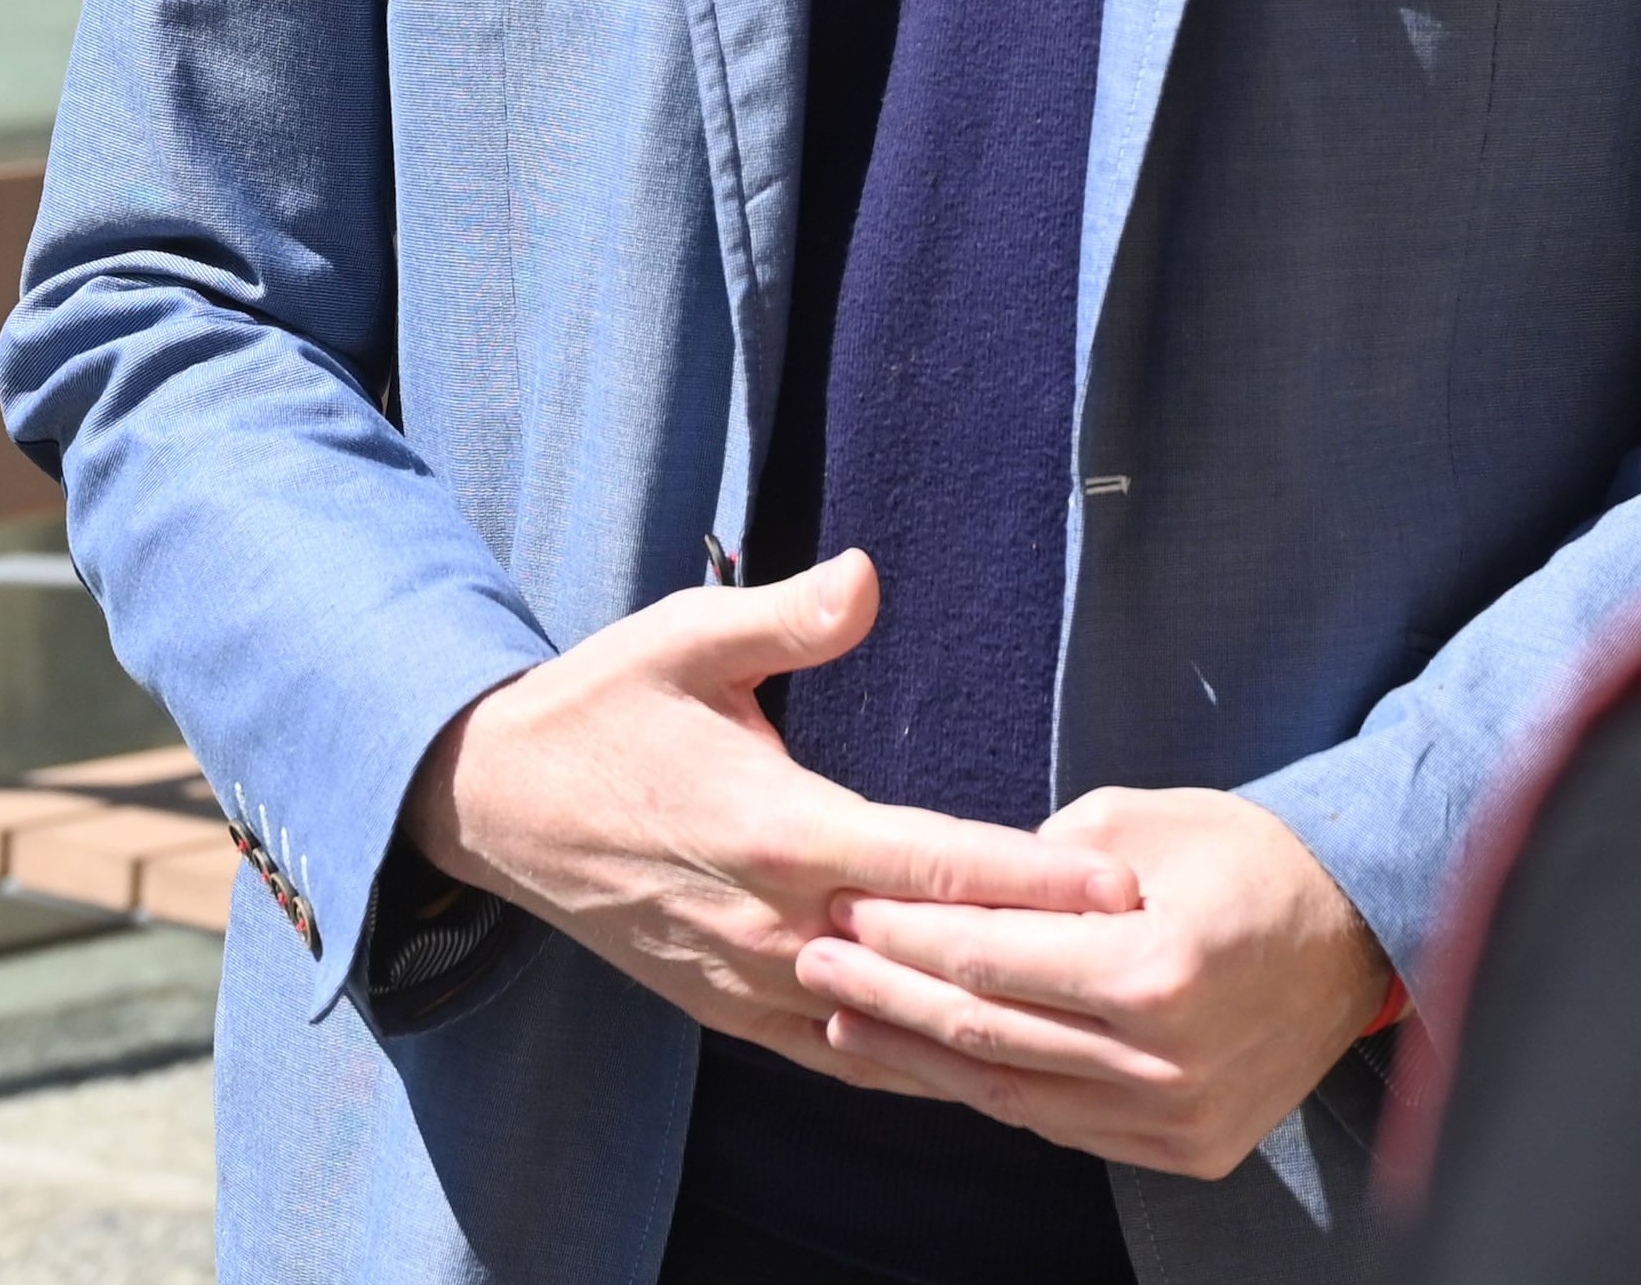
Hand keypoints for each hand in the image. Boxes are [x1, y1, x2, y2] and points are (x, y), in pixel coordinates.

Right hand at [409, 554, 1140, 1072]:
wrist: (493, 806)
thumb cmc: (604, 708)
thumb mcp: (685, 635)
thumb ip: (786, 616)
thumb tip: (868, 577)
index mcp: (774, 827)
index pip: (930, 862)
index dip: (1032, 879)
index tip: (1119, 888)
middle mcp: (768, 921)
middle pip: (930, 958)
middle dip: (1040, 966)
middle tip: (1147, 967)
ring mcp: (746, 981)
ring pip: (890, 1028)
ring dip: (986, 1031)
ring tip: (1091, 1035)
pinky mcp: (727, 1013)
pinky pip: (838, 1055)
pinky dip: (912, 1062)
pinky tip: (981, 1064)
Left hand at [796, 787, 1390, 1176]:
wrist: (1360, 932)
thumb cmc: (1246, 857)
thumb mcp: (1138, 824)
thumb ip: (1034, 869)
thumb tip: (935, 897)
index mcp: (1154, 966)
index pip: (986, 957)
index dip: (900, 932)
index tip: (840, 905)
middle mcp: (1162, 1057)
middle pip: (984, 1030)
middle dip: (884, 993)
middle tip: (810, 961)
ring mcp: (1176, 1116)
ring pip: (1012, 1093)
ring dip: (919, 1055)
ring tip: (844, 1020)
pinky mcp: (1186, 1149)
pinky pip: (1062, 1126)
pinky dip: (993, 1091)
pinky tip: (935, 1062)